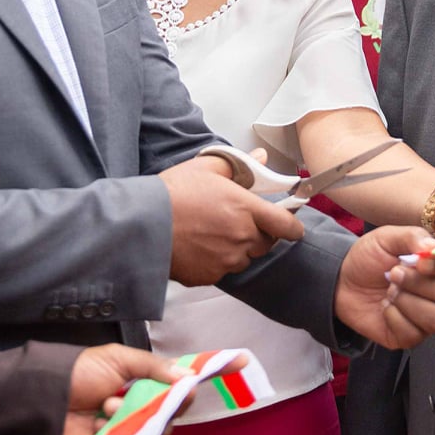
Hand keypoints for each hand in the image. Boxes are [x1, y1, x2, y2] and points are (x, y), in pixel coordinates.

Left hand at [61, 345, 246, 434]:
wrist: (42, 404)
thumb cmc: (75, 375)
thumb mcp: (116, 359)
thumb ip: (154, 368)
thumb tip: (188, 377)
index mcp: (141, 377)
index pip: (181, 376)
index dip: (210, 369)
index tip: (241, 360)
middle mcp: (140, 402)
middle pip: (177, 404)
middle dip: (171, 398)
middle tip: (166, 391)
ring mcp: (131, 426)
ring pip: (160, 425)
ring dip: (136, 412)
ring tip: (107, 405)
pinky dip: (120, 429)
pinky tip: (100, 421)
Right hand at [160, 155, 306, 284]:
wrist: (142, 224)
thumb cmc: (171, 194)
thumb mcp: (206, 167)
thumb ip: (239, 164)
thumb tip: (261, 158)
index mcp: (245, 209)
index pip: (286, 225)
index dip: (292, 227)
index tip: (292, 226)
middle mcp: (241, 237)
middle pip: (266, 243)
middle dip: (258, 234)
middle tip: (236, 221)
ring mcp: (226, 259)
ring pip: (244, 258)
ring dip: (238, 249)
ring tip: (213, 233)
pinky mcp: (210, 276)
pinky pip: (223, 270)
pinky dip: (217, 261)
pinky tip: (199, 246)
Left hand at [334, 226, 434, 348]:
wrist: (341, 282)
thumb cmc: (368, 259)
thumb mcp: (386, 238)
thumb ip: (412, 237)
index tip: (420, 262)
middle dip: (419, 284)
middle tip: (393, 274)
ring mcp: (425, 316)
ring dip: (409, 303)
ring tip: (389, 293)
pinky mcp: (410, 335)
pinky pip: (414, 334)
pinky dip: (394, 318)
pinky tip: (384, 308)